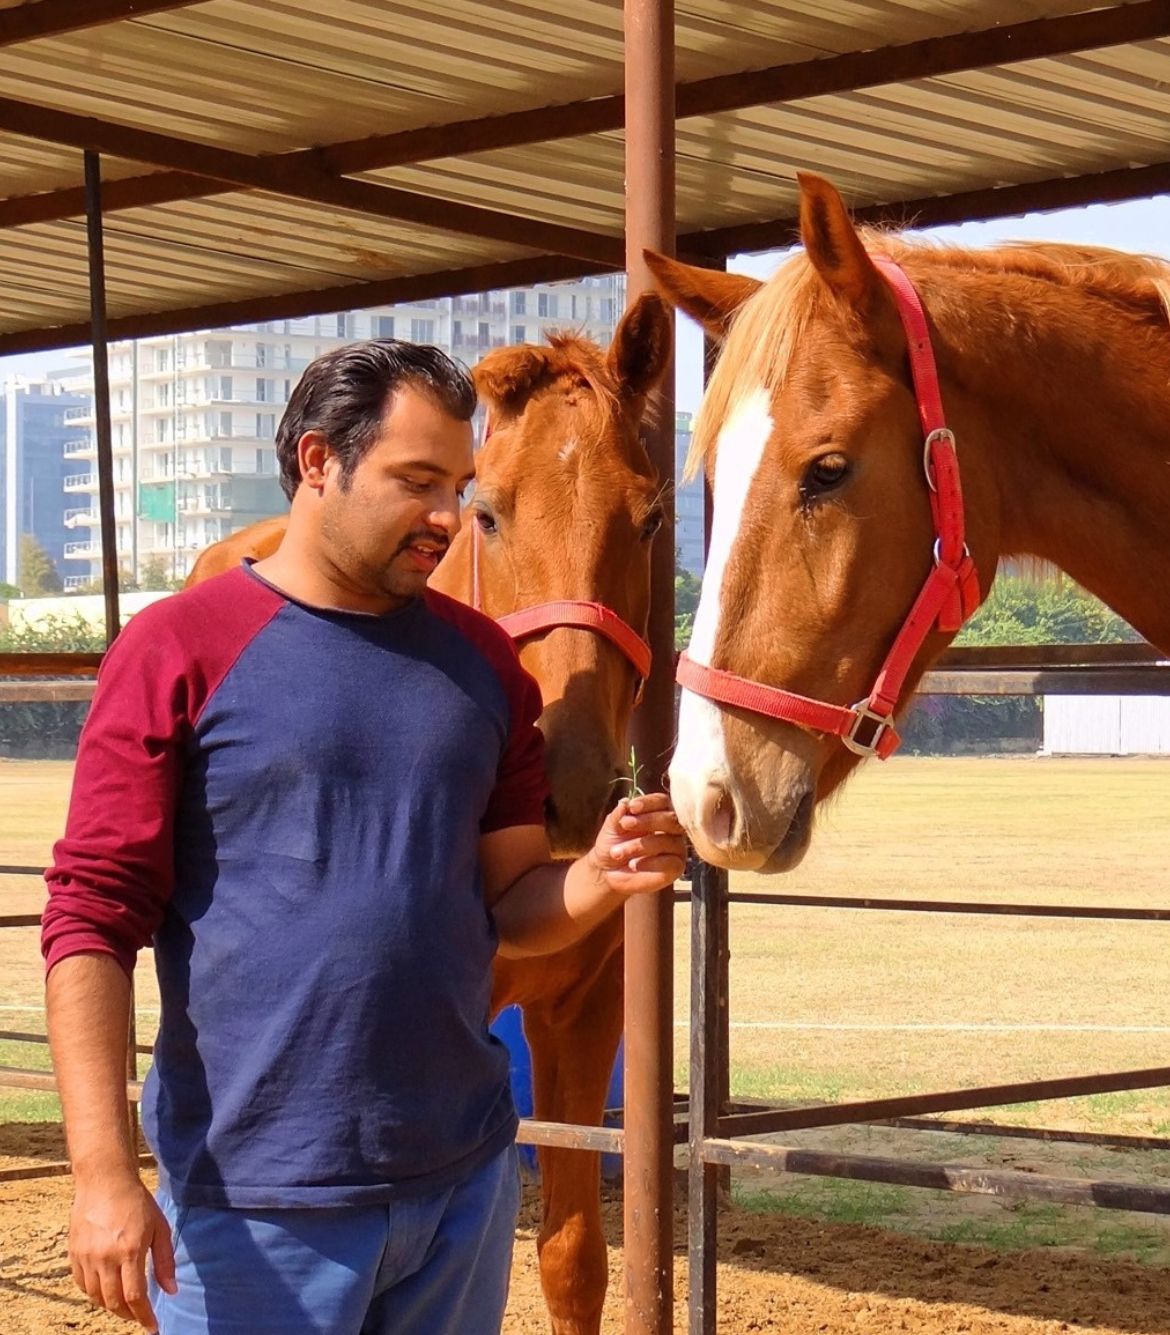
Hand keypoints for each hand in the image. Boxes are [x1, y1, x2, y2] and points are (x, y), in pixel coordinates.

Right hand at [69, 1173, 176, 1330]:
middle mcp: (105, 1257)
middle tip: (140, 1316)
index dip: (144, 1316)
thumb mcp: (159, 1227)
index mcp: (129, 1250)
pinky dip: (94, 1294)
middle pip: (113, 1302)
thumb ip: (164, 1260)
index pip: (135, 1296)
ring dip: (111, 1306)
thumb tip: (170, 1291)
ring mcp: (87, 1257)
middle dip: (129, 1315)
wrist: (104, 1181)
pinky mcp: (74, 1254)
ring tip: (125, 1304)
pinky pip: (82, 1285)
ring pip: (96, 1297)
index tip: (152, 1327)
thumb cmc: (137, 1202)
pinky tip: (106, 1290)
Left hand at [590, 792, 686, 896]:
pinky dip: (649, 862)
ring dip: (639, 845)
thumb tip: (625, 802)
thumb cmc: (612, 846)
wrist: (607, 874)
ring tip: (617, 853)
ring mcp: (676, 848)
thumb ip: (618, 815)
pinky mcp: (676, 867)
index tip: (632, 807)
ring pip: (667, 841)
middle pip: (671, 818)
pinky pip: (670, 862)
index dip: (649, 803)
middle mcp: (672, 830)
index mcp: (659, 814)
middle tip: (625, 824)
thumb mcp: (611, 828)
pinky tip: (633, 865)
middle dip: (647, 820)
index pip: (663, 802)